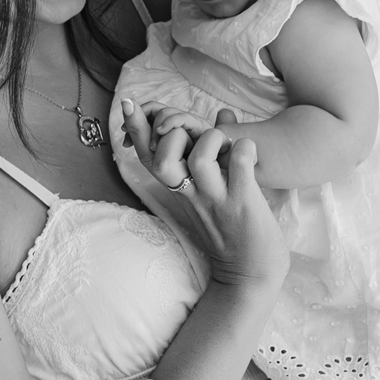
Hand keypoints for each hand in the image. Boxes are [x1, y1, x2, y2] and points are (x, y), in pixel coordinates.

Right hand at [120, 100, 288, 292]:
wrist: (250, 276)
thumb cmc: (234, 231)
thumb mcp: (214, 191)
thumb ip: (215, 151)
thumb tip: (224, 113)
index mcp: (180, 191)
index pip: (148, 157)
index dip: (136, 129)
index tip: (129, 104)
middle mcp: (191, 195)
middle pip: (161, 158)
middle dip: (174, 132)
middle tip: (198, 133)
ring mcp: (216, 199)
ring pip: (199, 157)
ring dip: (212, 139)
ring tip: (227, 145)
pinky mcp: (243, 203)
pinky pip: (240, 164)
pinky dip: (245, 149)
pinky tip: (249, 152)